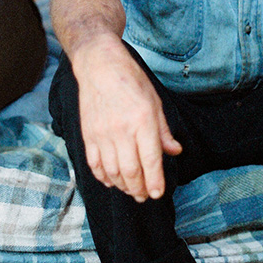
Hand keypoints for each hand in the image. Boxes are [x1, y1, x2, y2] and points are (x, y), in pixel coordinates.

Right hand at [73, 40, 181, 201]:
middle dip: (139, 189)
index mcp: (143, 121)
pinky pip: (94, 163)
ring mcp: (102, 133)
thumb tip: (175, 152)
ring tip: (130, 190)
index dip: (155, 182)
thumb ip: (164, 131)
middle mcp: (122, 130)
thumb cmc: (130, 80)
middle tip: (144, 196)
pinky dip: (103, 177)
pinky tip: (111, 181)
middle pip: (131, 171)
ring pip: (112, 171)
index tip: (157, 194)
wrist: (99, 65)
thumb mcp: (155, 101)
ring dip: (122, 186)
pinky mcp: (88, 134)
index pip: (151, 160)